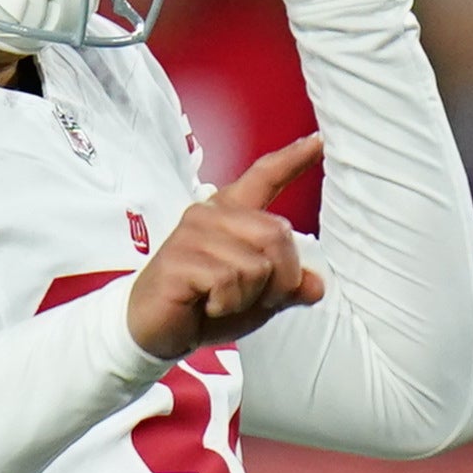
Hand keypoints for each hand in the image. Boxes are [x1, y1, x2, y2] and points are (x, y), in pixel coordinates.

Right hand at [125, 136, 327, 359]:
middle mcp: (210, 213)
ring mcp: (192, 234)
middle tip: (256, 298)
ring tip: (224, 301)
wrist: (155, 330)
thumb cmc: (205, 305)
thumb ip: (287, 286)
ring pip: (256, 265)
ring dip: (249, 297)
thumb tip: (316, 286)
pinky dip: (227, 303)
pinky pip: (228, 281)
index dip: (293, 160)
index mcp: (231, 212)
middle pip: (277, 235)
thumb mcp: (257, 297)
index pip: (265, 176)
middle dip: (280, 280)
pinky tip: (207, 304)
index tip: (318, 141)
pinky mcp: (179, 259)